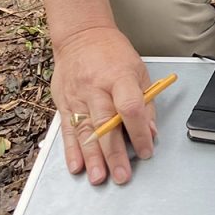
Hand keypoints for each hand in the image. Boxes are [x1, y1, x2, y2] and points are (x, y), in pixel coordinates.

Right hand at [50, 25, 155, 185]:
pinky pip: (68, 130)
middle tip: (121, 176)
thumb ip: (145, 103)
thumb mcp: (138, 70)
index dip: (139, 131)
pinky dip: (71, 150)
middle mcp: (96, 88)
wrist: (81, 36)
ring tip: (98, 178)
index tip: (146, 150)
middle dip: (114, 154)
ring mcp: (77, 96)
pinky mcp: (64, 103)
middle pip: (106, 124)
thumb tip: (151, 132)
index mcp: (120, 77)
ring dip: (92, 158)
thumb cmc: (113, 54)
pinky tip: (76, 167)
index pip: (131, 107)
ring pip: (85, 131)